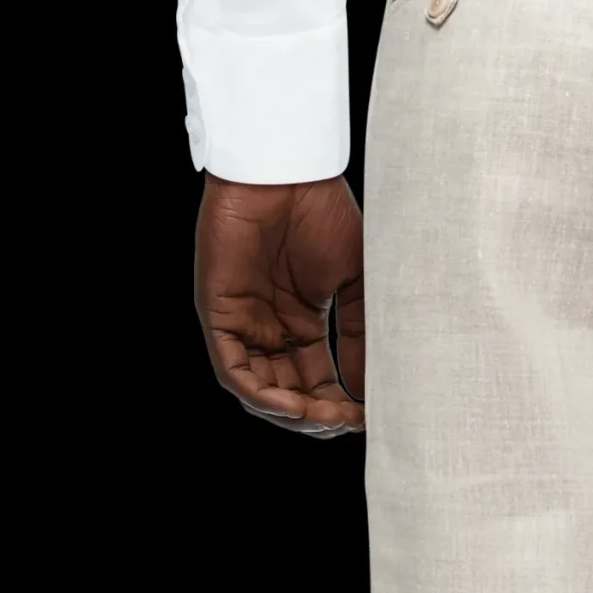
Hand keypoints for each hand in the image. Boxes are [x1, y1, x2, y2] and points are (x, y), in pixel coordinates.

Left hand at [195, 174, 365, 435]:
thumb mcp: (356, 282)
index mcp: (301, 321)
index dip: (342, 405)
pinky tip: (295, 406)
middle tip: (349, 423)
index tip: (372, 417)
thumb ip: (360, 335)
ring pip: (261, 392)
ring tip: (325, 418)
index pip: (318, 380)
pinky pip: (235, 372)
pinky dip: (262, 397)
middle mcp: (270, 328)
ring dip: (293, 415)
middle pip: (290, 394)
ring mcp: (243, 323)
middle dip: (320, 416)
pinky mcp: (218, 315)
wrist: (287, 170)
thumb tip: (374, 389)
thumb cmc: (322, 212)